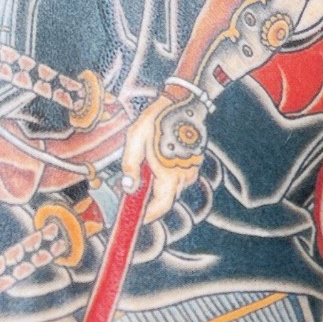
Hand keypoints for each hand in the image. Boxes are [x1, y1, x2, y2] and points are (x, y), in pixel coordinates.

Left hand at [122, 89, 206, 222]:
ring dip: (159, 190)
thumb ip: (130, 167)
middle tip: (135, 200)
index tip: (137, 218)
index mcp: (169, 174)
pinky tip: (157, 168)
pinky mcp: (193, 164)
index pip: (160, 206)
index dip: (149, 216)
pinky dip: (167, 180)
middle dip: (151, 203)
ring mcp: (191, 170)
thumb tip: (129, 188)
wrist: (183, 103)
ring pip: (173, 190)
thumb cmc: (157, 119)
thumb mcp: (135, 141)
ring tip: (144, 180)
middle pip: (166, 200)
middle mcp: (184, 176)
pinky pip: (179, 179)